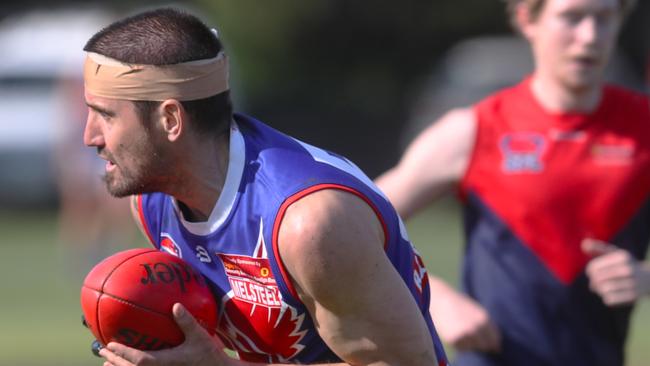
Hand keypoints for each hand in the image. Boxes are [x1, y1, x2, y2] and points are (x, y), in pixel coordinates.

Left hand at [99, 303, 232, 365]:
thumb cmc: (209, 355)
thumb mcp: (200, 336)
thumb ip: (186, 321)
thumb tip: (175, 305)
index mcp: (165, 362)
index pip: (138, 359)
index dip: (122, 353)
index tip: (109, 345)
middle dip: (116, 361)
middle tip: (103, 352)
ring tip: (108, 363)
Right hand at [428, 277, 500, 352]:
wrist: (440, 299)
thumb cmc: (459, 304)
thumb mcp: (477, 311)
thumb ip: (486, 326)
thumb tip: (496, 346)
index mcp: (485, 319)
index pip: (495, 340)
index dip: (492, 342)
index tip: (487, 342)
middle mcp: (477, 327)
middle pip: (485, 346)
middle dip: (480, 343)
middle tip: (469, 334)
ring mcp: (465, 334)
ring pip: (473, 348)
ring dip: (469, 343)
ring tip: (460, 330)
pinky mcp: (454, 339)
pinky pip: (461, 348)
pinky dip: (459, 344)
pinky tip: (453, 332)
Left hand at [582, 238, 649, 305]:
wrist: (649, 279)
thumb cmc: (625, 264)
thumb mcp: (614, 253)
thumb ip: (597, 248)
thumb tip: (583, 244)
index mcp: (621, 257)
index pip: (593, 267)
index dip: (590, 271)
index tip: (594, 272)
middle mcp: (628, 269)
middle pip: (597, 279)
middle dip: (594, 282)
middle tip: (596, 283)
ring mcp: (632, 283)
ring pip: (602, 290)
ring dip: (600, 290)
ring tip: (604, 288)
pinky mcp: (633, 296)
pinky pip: (609, 300)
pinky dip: (607, 298)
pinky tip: (611, 294)